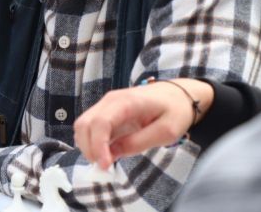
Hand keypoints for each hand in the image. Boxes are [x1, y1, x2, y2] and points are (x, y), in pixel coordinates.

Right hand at [73, 79, 213, 169]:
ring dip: (87, 145)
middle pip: (84, 124)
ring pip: (82, 125)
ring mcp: (105, 104)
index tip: (105, 166)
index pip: (100, 123)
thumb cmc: (175, 111)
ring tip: (105, 160)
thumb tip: (112, 154)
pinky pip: (89, 126)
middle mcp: (110, 100)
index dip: (98, 146)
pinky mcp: (105, 111)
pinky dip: (91, 141)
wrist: (177, 94)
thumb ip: (139, 142)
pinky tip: (105, 152)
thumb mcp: (165, 132)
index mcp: (127, 102)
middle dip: (89, 148)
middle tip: (105, 167)